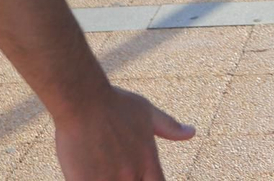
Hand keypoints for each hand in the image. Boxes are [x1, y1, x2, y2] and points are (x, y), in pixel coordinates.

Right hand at [54, 85, 193, 180]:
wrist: (82, 101)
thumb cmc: (115, 104)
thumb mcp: (147, 112)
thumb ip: (169, 127)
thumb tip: (191, 132)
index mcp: (148, 163)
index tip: (140, 174)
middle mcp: (131, 176)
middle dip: (128, 179)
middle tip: (117, 166)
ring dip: (108, 179)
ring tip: (104, 167)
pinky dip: (89, 179)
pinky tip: (86, 173)